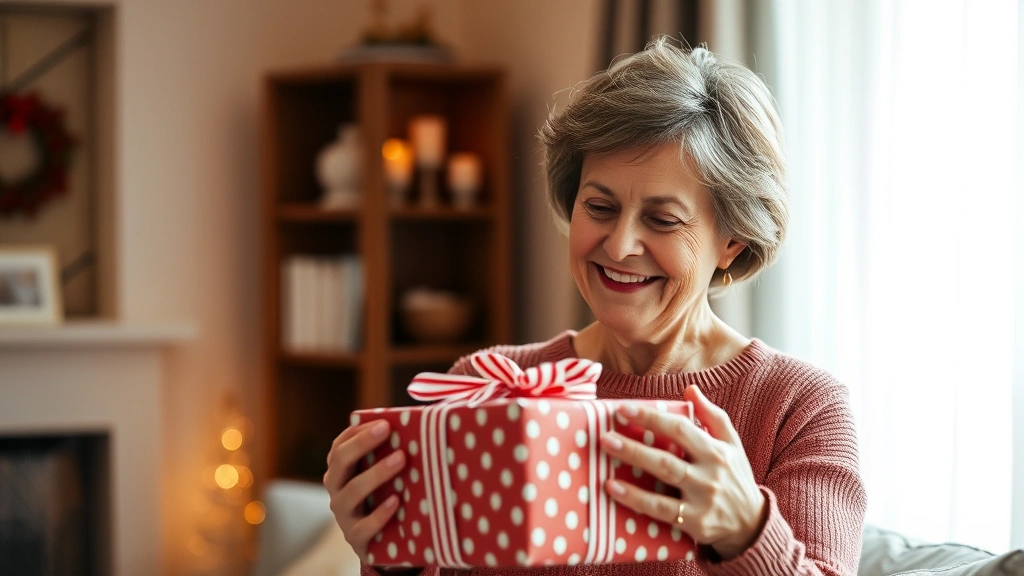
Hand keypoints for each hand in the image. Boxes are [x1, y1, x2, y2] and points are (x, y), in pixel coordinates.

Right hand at [324, 420, 406, 563]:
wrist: (382, 545)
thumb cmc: (385, 498)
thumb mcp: (382, 476)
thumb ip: (390, 452)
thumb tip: (419, 424)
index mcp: (340, 471)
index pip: (339, 446)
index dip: (358, 432)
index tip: (383, 422)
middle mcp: (336, 490)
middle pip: (340, 461)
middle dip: (363, 443)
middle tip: (387, 430)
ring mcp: (344, 516)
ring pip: (352, 491)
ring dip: (376, 473)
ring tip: (401, 459)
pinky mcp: (355, 539)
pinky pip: (364, 526)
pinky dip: (379, 514)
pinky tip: (396, 501)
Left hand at [599, 385, 767, 559]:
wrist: (752, 524)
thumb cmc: (734, 478)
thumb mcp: (732, 445)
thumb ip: (713, 417)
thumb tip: (691, 389)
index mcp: (716, 451)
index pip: (680, 429)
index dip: (651, 418)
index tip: (622, 410)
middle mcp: (710, 474)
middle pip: (667, 454)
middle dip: (635, 442)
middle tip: (606, 433)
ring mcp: (702, 499)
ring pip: (663, 477)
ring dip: (633, 463)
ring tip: (607, 451)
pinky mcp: (694, 522)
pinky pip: (660, 509)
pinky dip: (635, 498)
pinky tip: (613, 488)